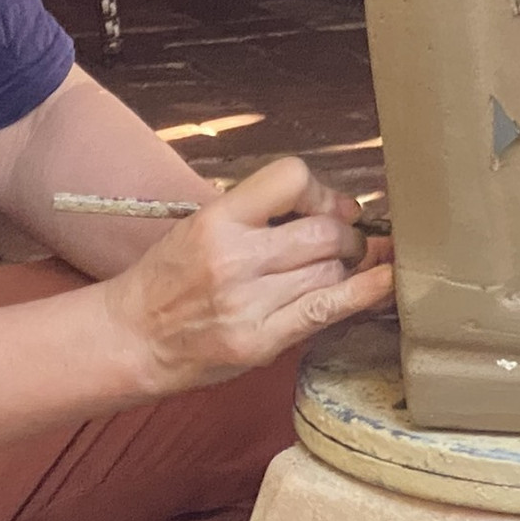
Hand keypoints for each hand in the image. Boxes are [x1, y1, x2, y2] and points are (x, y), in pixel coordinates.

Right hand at [98, 157, 395, 397]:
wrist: (132, 336)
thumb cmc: (169, 278)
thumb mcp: (202, 225)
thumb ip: (259, 215)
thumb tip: (339, 209)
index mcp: (217, 219)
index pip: (289, 178)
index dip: (320, 190)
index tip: (330, 206)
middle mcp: (234, 258)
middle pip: (323, 230)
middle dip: (347, 234)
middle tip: (346, 243)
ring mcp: (248, 303)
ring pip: (330, 269)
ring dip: (347, 267)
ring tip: (341, 268)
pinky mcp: (261, 342)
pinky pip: (327, 310)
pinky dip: (364, 293)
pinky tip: (386, 282)